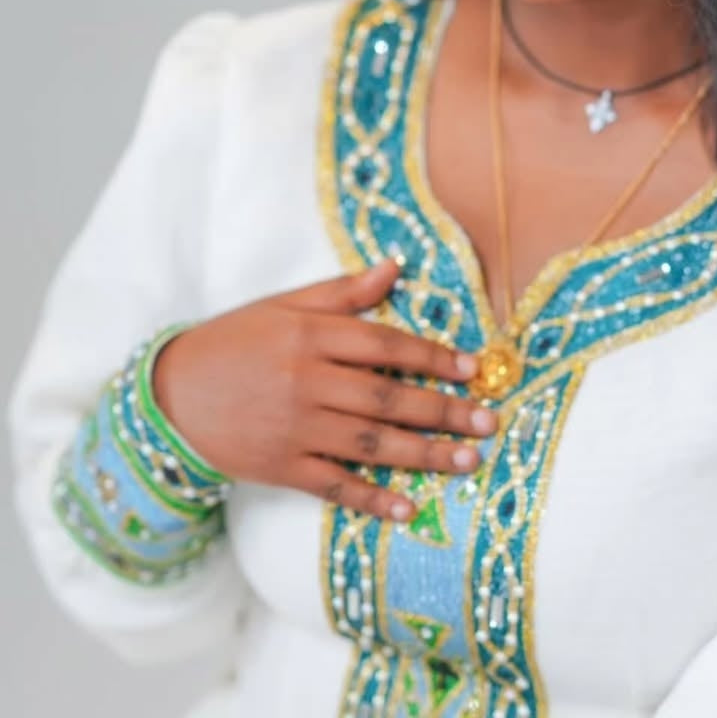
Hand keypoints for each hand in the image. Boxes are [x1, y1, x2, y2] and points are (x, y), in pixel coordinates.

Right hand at [152, 259, 495, 521]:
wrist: (170, 396)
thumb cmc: (235, 342)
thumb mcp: (284, 307)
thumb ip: (342, 292)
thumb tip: (395, 267)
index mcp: (310, 336)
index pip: (384, 345)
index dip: (432, 357)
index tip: (473, 370)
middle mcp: (305, 381)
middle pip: (386, 397)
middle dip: (443, 411)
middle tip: (488, 422)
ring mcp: (293, 428)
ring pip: (370, 442)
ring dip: (423, 454)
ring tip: (467, 460)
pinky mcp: (280, 467)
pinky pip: (334, 485)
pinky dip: (370, 497)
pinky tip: (407, 507)